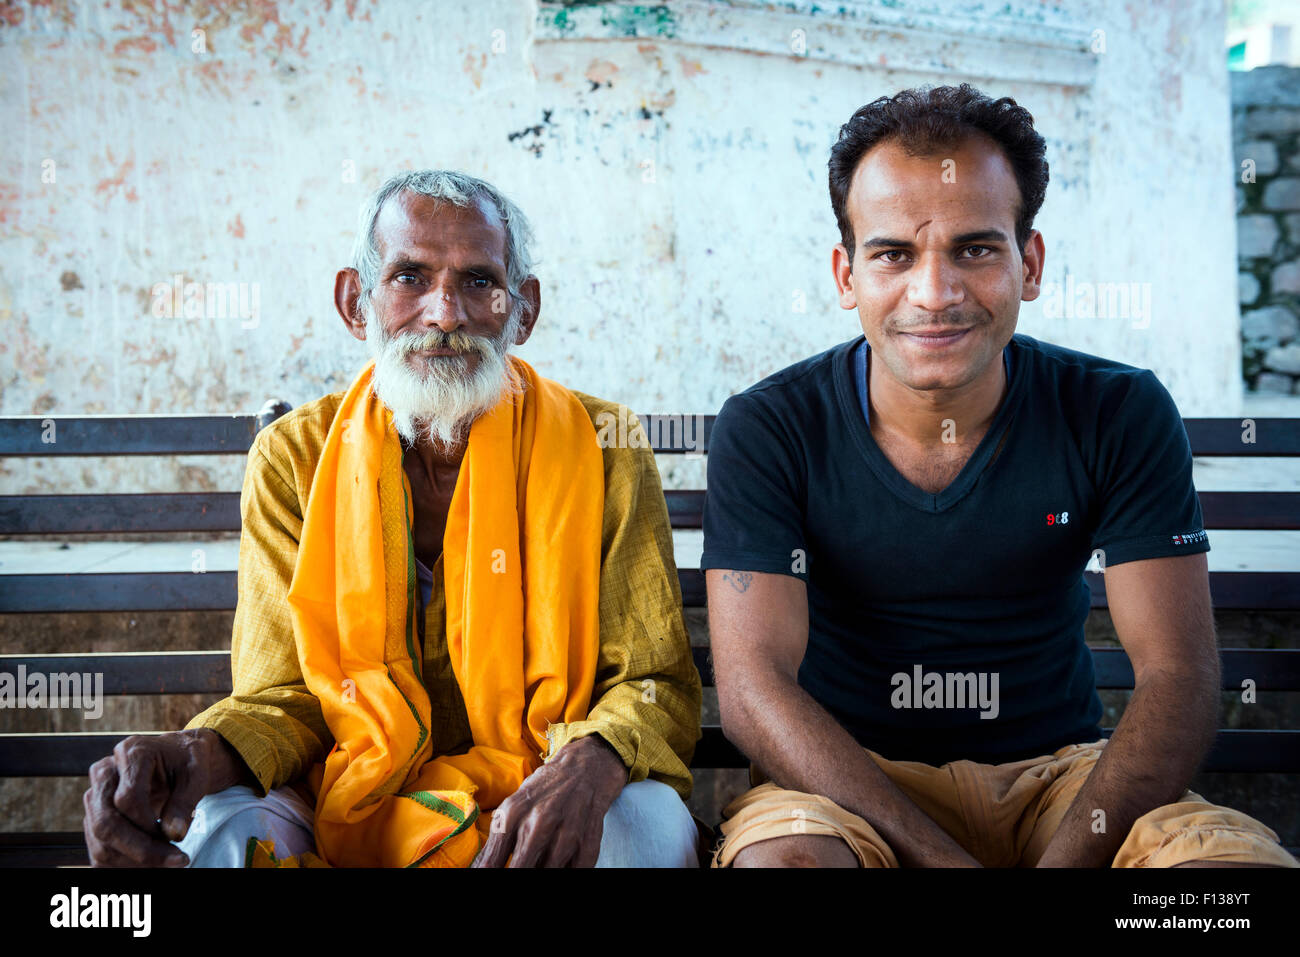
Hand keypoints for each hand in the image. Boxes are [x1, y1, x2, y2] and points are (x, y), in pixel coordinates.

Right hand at [82, 728, 249, 866]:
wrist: (177, 756)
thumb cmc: (187, 762)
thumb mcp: (197, 774)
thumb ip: (185, 801)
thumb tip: (174, 834)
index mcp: (131, 753)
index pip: (127, 799)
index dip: (148, 825)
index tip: (175, 840)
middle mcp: (105, 772)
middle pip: (106, 822)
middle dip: (140, 850)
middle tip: (174, 861)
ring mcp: (95, 794)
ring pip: (99, 839)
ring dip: (132, 861)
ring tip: (167, 862)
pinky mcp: (94, 814)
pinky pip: (98, 848)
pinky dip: (123, 863)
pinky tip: (152, 864)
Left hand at [471, 735, 627, 867]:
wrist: (584, 768)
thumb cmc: (544, 790)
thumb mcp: (513, 807)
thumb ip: (496, 840)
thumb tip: (480, 868)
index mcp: (514, 814)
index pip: (492, 861)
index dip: (488, 873)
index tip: (488, 874)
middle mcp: (539, 823)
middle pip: (519, 869)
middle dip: (517, 870)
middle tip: (519, 865)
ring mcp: (566, 835)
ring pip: (547, 872)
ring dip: (541, 870)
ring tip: (537, 861)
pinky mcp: (587, 844)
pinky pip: (575, 871)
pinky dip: (565, 869)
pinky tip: (559, 863)